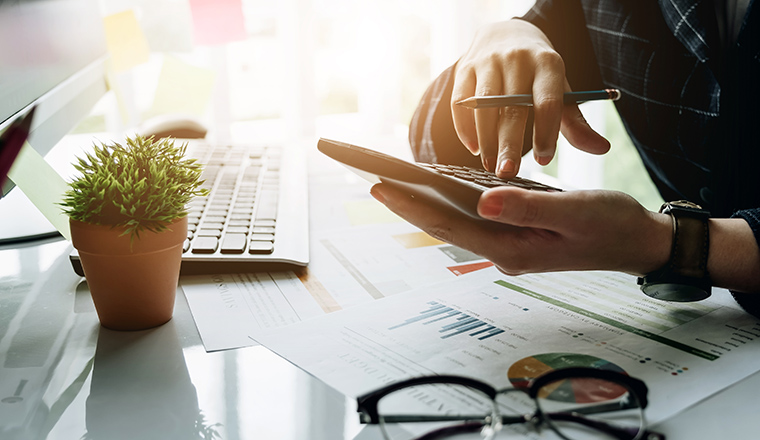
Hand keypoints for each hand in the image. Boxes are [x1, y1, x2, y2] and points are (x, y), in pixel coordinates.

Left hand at [370, 183, 671, 276]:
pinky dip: (450, 205)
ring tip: (393, 182)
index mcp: (514, 249)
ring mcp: (508, 247)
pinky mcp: (515, 237)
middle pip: (444, 226)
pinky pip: (473, 220)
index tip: (380, 186)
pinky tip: (435, 190)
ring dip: (424, 205)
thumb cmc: (611, 224)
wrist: (636, 241)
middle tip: (370, 180)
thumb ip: (528, 207)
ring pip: (456, 224)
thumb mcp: (575, 211)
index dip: (412, 206)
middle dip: (406, 204)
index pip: (450, 225)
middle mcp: (504, 252)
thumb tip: (484, 201)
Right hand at [451, 19, 609, 177]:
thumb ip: (575, 122)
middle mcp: (517, 59)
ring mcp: (488, 63)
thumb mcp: (559, 90)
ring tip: (490, 165)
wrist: (505, 34)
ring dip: (485, 140)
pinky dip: (465, 129)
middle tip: (508, 173)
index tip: (543, 160)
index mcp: (548, 64)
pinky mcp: (464, 69)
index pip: (547, 102)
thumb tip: (602, 148)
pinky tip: (473, 148)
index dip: (545, 133)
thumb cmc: (536, 73)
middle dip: (509, 144)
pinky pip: (460, 103)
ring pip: (483, 106)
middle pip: (512, 108)